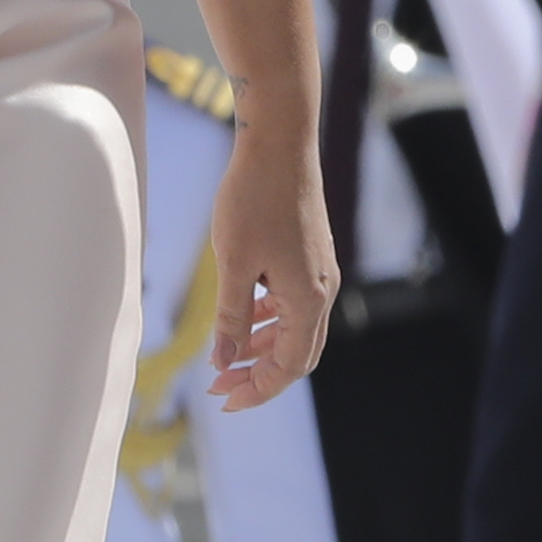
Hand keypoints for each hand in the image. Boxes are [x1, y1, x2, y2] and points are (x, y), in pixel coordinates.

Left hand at [205, 115, 335, 408]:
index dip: (256, 390)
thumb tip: (224, 361)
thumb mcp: (233, 263)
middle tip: (219, 385)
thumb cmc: (254, 198)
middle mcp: (322, 290)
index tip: (222, 399)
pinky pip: (294, 304)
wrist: (279, 142)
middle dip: (260, 376)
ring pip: (296, 329)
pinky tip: (244, 316)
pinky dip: (270, 320)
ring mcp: (320, 272)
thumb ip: (231, 318)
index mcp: (307, 300)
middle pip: (297, 355)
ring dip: (263, 348)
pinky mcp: (312, 255)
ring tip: (225, 357)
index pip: (288, 367)